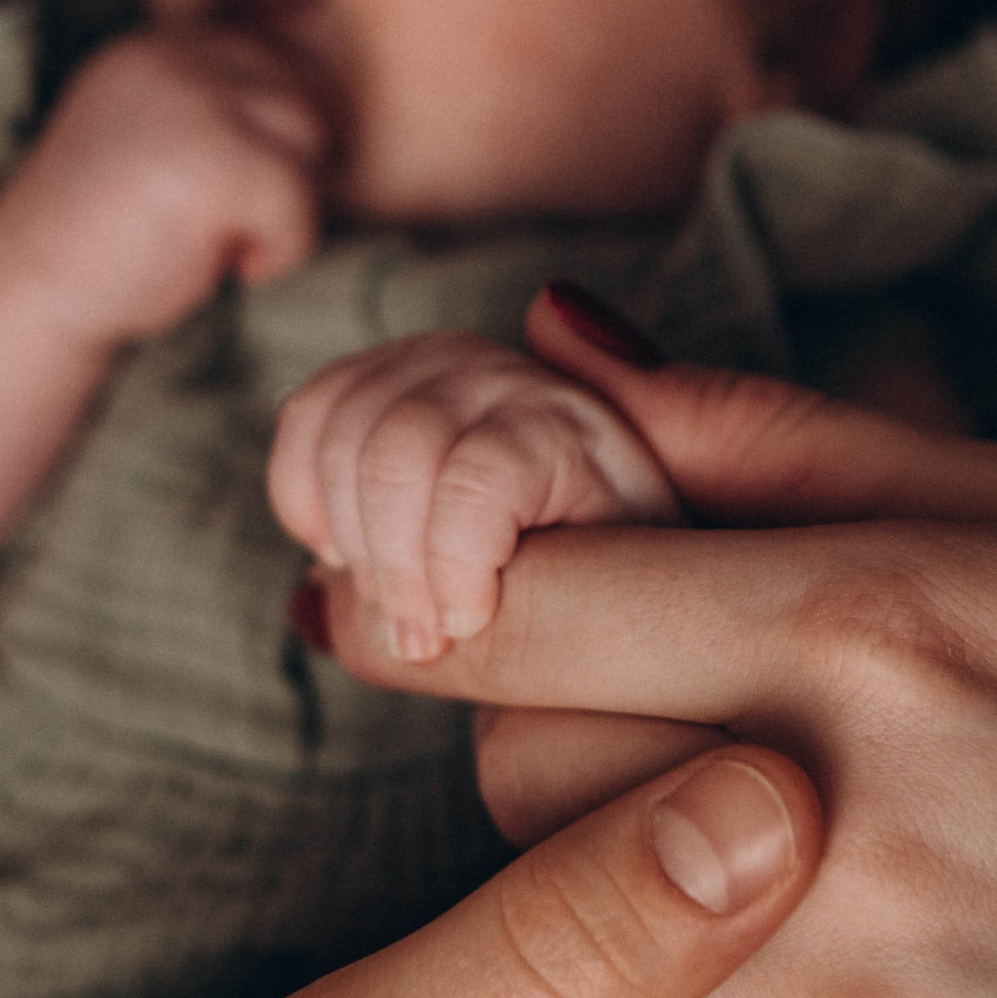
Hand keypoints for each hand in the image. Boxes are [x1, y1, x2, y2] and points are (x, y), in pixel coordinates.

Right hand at [0, 26, 328, 345]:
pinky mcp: (214, 156)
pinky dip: (284, 250)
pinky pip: (300, 200)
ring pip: (310, 139)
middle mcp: (177, 55)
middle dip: (292, 169)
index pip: (276, 62)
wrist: (32, 284)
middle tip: (240, 227)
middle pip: (303, 94)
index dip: (280, 138)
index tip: (240, 198)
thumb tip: (323, 121)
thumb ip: (217, 111)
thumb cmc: (105, 236)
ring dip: (289, 207)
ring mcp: (194, 99)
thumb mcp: (158, 142)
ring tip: (233, 244)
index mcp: (162, 45)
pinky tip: (232, 268)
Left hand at [269, 332, 676, 662]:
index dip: (310, 500)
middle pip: (350, 429)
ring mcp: (537, 391)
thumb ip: (382, 581)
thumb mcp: (451, 598)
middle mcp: (485, 367)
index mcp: (437, 386)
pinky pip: (472, 481)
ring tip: (441, 631)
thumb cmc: (581, 620)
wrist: (691, 621)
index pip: (320, 409)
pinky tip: (477, 608)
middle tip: (410, 628)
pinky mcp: (582, 429)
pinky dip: (454, 562)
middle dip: (364, 550)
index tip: (348, 569)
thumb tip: (305, 599)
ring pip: (395, 452)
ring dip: (402, 568)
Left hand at [314, 293, 996, 997]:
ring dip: (626, 899)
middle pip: (520, 779)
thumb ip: (780, 439)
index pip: (522, 604)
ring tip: (782, 876)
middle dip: (551, 733)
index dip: (434, 593)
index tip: (407, 597)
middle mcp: (859, 844)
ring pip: (575, 954)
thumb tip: (553, 345)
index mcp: (892, 631)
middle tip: (663, 730)